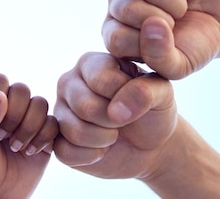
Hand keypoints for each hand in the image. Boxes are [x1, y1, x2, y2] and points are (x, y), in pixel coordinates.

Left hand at [0, 74, 57, 198]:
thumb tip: (0, 95)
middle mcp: (10, 106)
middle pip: (22, 89)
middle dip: (15, 114)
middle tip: (3, 137)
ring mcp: (29, 119)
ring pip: (40, 103)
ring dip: (29, 126)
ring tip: (16, 147)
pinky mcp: (46, 134)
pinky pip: (54, 123)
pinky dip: (43, 137)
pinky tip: (30, 152)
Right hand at [54, 52, 176, 179]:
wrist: (151, 144)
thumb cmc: (153, 111)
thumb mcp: (162, 93)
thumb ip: (146, 91)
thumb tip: (116, 111)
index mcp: (90, 63)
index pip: (101, 80)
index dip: (124, 98)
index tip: (135, 101)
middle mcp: (68, 82)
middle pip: (85, 107)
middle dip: (114, 122)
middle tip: (124, 121)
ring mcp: (60, 111)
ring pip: (74, 131)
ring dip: (104, 140)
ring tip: (114, 134)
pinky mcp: (57, 140)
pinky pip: (65, 152)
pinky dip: (91, 156)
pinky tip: (101, 149)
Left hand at [103, 0, 219, 78]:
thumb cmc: (195, 44)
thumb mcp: (180, 65)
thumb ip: (161, 58)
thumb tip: (152, 26)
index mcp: (116, 32)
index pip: (116, 39)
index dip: (146, 44)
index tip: (166, 45)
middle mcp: (119, 2)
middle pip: (127, 8)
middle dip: (162, 20)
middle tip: (176, 23)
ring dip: (176, 2)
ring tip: (182, 8)